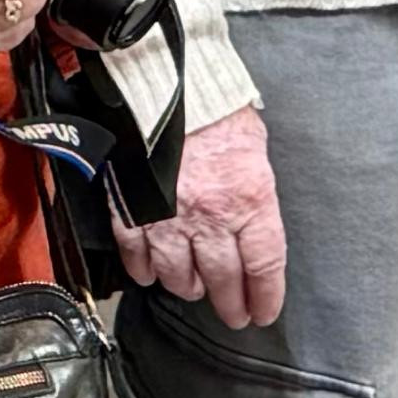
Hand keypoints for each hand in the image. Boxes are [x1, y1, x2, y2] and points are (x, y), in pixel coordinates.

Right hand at [116, 103, 285, 328]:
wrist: (166, 81)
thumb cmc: (216, 109)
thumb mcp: (255, 150)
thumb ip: (255, 195)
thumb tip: (253, 225)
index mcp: (249, 200)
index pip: (263, 267)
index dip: (265, 297)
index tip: (263, 312)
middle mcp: (210, 217)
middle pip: (223, 279)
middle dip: (230, 303)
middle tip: (233, 315)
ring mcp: (168, 218)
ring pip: (178, 275)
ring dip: (187, 288)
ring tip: (192, 289)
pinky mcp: (132, 210)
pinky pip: (137, 255)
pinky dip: (143, 270)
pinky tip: (150, 275)